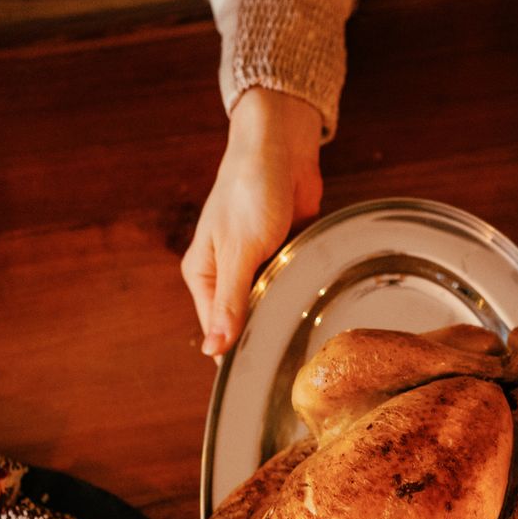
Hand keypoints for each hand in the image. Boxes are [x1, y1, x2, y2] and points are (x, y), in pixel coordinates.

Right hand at [182, 88, 324, 360]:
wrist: (281, 146)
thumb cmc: (250, 190)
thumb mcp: (239, 253)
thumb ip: (229, 303)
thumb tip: (213, 349)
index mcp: (203, 275)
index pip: (216, 331)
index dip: (238, 352)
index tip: (264, 372)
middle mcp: (226, 273)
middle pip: (245, 321)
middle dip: (266, 331)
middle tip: (292, 350)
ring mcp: (256, 265)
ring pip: (272, 304)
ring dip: (287, 309)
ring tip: (305, 322)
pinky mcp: (283, 254)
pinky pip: (293, 283)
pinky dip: (302, 287)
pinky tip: (314, 295)